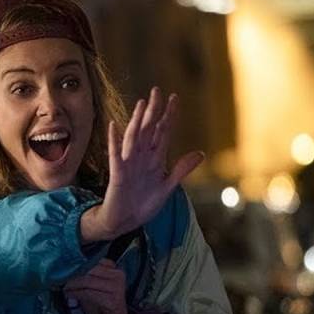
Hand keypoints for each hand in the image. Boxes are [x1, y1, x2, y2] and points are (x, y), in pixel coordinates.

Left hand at [63, 259, 130, 313]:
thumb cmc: (102, 306)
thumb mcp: (91, 288)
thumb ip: (83, 277)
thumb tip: (65, 270)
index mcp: (113, 268)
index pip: (92, 260)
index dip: (76, 263)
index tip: (63, 268)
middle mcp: (117, 275)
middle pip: (89, 269)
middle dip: (72, 274)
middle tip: (60, 279)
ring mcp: (117, 287)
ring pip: (87, 281)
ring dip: (72, 285)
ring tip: (64, 289)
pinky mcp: (113, 300)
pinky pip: (89, 294)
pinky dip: (76, 294)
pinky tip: (69, 296)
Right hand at [80, 89, 203, 242]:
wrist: (124, 222)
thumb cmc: (142, 204)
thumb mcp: (167, 187)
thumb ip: (181, 169)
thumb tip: (200, 153)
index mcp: (155, 159)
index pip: (163, 132)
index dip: (169, 115)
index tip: (174, 98)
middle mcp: (142, 158)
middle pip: (149, 130)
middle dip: (154, 111)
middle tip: (157, 91)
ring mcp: (129, 164)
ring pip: (134, 138)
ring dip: (137, 121)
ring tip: (142, 105)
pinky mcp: (118, 174)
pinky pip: (116, 156)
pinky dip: (114, 142)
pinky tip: (114, 127)